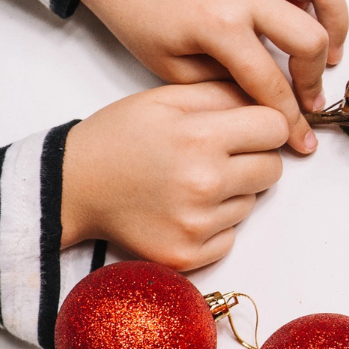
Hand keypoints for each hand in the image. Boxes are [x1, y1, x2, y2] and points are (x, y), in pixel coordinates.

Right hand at [61, 82, 286, 269]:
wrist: (72, 186)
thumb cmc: (120, 137)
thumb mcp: (165, 99)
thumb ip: (222, 94)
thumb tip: (271, 101)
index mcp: (199, 137)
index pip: (276, 128)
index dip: (265, 125)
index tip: (249, 128)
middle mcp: (203, 183)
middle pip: (272, 169)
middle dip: (254, 158)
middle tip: (219, 155)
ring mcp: (196, 223)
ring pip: (252, 203)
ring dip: (232, 192)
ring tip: (191, 181)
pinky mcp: (188, 254)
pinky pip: (231, 236)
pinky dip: (215, 224)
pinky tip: (184, 208)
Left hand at [76, 0, 348, 152]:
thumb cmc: (138, 15)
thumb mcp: (172, 68)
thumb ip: (223, 85)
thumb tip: (263, 101)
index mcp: (218, 26)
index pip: (271, 82)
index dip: (292, 119)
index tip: (303, 141)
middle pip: (310, 37)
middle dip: (316, 77)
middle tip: (310, 94)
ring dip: (336, 19)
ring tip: (331, 45)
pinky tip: (307, 3)